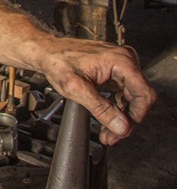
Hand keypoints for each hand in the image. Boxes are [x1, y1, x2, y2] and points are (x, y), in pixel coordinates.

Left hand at [39, 38, 155, 144]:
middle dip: (127, 120)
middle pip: (139, 97)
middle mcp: (125, 59)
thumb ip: (101, 108)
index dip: (136, 116)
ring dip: (122, 117)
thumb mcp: (76, 88)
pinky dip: (117, 108)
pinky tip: (108, 120)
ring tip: (108, 133)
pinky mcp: (115, 70)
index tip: (124, 130)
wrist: (46, 51)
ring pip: (132, 97)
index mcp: (120, 60)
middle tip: (113, 136)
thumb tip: (121, 126)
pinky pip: (123, 92)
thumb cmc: (57, 62)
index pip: (143, 94)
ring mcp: (121, 64)